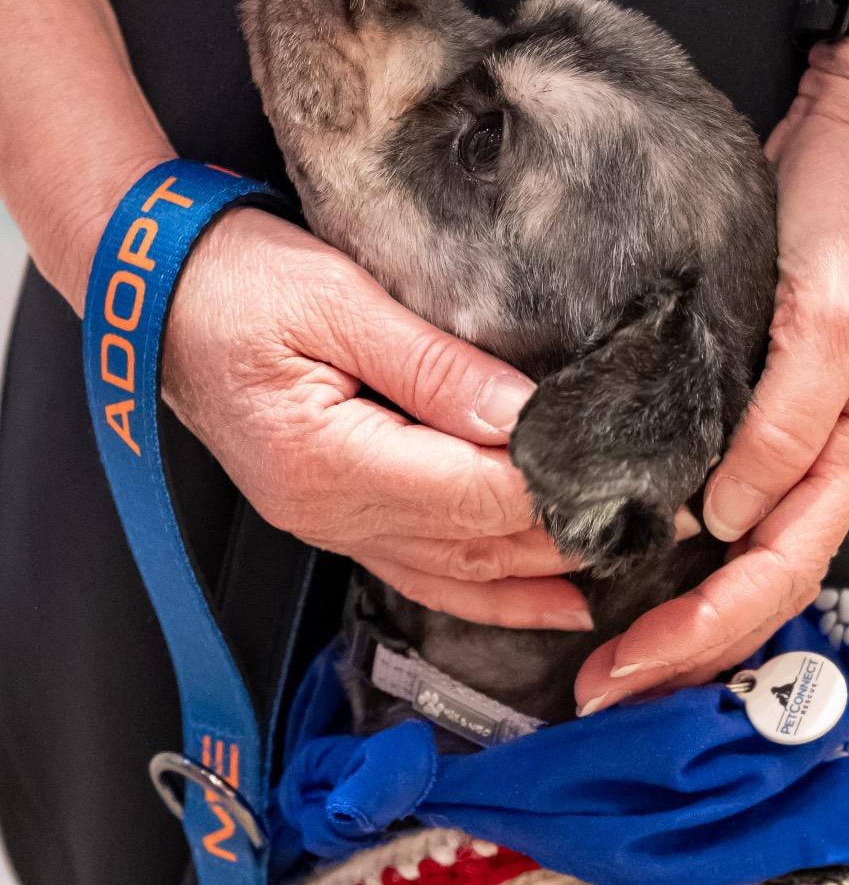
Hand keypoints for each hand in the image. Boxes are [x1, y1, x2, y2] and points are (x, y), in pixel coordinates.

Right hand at [163, 207, 589, 630]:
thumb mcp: (339, 304)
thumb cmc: (237, 285)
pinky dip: (484, 589)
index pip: (474, 496)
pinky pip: (421, 570)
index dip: (555, 490)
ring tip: (614, 567)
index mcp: (331, 460)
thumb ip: (432, 367)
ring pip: (454, 574)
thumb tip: (519, 416)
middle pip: (473, 544)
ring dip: (536, 574)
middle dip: (563, 535)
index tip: (630, 473)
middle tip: (650, 520)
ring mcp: (329, 522)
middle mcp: (330, 512)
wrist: (161, 299)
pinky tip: (537, 599)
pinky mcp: (334, 512)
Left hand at [574, 40, 848, 712]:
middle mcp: (812, 460)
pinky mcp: (743, 400)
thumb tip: (725, 516)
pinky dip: (663, 535)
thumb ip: (789, 423)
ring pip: (728, 550)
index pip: (775, 572)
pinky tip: (611, 547)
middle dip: (679, 643)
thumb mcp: (836, 320)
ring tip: (601, 640)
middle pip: (749, 581)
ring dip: (669, 603)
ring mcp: (779, 435)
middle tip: (600, 682)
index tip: (628, 664)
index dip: (703, 629)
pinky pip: (706, 489)